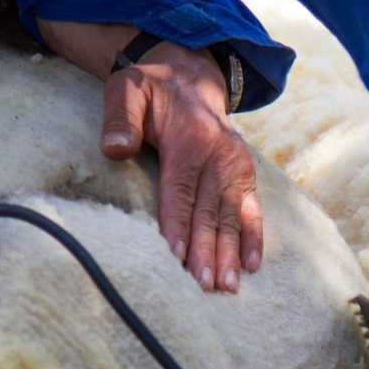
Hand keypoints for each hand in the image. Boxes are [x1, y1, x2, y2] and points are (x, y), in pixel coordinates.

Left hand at [37, 20, 260, 292]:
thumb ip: (121, 117)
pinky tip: (252, 266)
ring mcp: (237, 168)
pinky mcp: (247, 177)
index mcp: (191, 140)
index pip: (181, 192)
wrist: (190, 81)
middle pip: (209, 212)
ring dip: (230, 255)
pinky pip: (252, 211)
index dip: (178, 227)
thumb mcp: (128, 90)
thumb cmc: (153, 92)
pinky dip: (253, 239)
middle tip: (202, 285)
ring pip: (232, 218)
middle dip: (206, 252)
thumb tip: (115, 147)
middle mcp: (220, 156)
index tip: (175, 259)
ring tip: (226, 287)